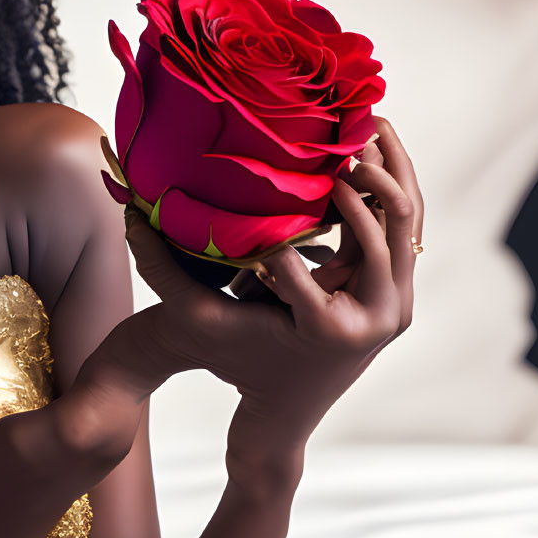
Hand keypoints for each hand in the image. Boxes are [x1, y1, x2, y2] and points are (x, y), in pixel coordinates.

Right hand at [127, 116, 423, 463]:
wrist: (282, 414)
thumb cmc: (237, 365)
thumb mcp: (200, 319)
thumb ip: (165, 270)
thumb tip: (131, 216)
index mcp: (333, 324)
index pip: (328, 239)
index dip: (300, 192)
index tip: (281, 154)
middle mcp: (381, 315)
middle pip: (391, 218)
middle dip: (365, 167)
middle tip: (337, 131)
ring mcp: (397, 306)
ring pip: (407, 218)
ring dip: (390, 168)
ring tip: (366, 122)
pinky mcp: (398, 294)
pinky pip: (401, 229)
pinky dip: (388, 189)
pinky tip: (368, 150)